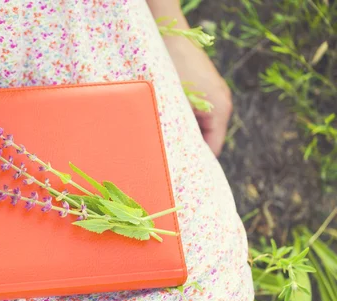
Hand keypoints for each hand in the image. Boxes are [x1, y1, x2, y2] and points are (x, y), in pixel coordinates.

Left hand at [164, 36, 232, 156]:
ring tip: (166, 146)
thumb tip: (176, 155)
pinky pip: (197, 112)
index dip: (198, 163)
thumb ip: (179, 130)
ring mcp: (214, 95)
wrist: (170, 37)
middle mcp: (222, 104)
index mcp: (221, 110)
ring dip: (185, 133)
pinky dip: (184, 120)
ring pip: (201, 126)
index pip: (213, 149)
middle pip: (208, 138)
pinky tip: (167, 123)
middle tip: (169, 164)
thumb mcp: (175, 105)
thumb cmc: (173, 70)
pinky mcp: (204, 88)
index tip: (181, 175)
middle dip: (190, 149)